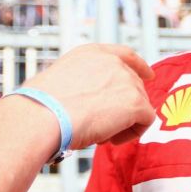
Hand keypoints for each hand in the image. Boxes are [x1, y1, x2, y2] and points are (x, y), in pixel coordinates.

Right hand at [22, 43, 154, 148]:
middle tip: (102, 124)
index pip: (125, 55)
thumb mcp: (60, 80)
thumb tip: (83, 100)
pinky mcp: (135, 102)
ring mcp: (126, 80)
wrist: (45, 115)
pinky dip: (132, 133)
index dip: (139, 66)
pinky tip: (110, 139)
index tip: (148, 75)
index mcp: (91, 53)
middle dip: (124, 106)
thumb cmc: (42, 105)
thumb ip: (81, 82)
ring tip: (100, 133)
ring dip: (124, 122)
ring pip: (139, 105)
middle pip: (135, 84)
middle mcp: (111, 62)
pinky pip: (145, 121)